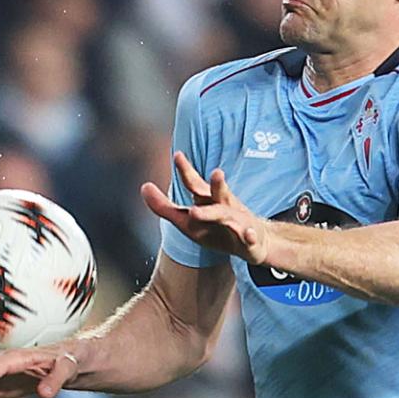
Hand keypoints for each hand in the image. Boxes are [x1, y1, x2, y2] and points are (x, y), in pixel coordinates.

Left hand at [142, 151, 269, 264]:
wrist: (255, 242)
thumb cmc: (216, 227)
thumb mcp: (187, 218)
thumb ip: (164, 206)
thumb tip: (144, 186)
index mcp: (207, 201)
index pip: (195, 184)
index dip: (186, 171)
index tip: (178, 155)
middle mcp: (223, 208)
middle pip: (217, 195)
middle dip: (216, 185)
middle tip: (216, 172)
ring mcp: (238, 223)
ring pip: (230, 216)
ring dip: (223, 211)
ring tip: (216, 209)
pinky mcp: (249, 241)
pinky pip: (250, 239)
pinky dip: (250, 237)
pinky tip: (249, 235)